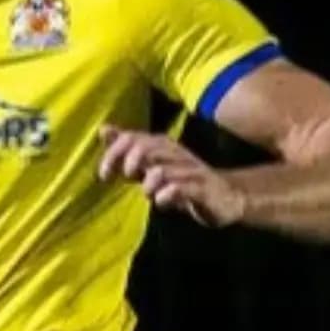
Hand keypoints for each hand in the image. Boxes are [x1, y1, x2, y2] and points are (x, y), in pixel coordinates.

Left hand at [97, 125, 244, 227]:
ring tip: (148, 193)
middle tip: (127, 179)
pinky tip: (162, 201)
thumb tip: (103, 129)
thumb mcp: (150, 164)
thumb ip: (128, 149)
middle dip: (128, 164)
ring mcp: (190, 171)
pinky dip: (165, 196)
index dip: (112, 155)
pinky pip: (179, 189)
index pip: (130, 139)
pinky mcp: (201, 189)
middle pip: (144, 149)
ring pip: (161, 170)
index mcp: (161, 145)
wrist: (225, 196)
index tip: (104, 176)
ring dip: (148, 184)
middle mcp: (175, 153)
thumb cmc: (181, 180)